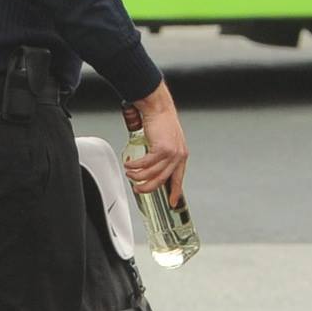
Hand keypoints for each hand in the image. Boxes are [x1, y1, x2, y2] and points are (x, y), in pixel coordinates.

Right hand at [125, 82, 189, 205]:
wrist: (159, 107)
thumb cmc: (162, 121)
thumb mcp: (167, 142)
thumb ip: (163, 155)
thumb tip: (152, 168)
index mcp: (182, 156)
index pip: (179, 178)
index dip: (175, 192)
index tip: (172, 203)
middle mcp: (178, 155)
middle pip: (162, 180)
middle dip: (147, 187)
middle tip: (138, 189)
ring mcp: (171, 153)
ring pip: (152, 173)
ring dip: (138, 176)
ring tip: (130, 173)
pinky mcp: (162, 148)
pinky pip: (146, 163)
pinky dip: (136, 166)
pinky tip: (130, 165)